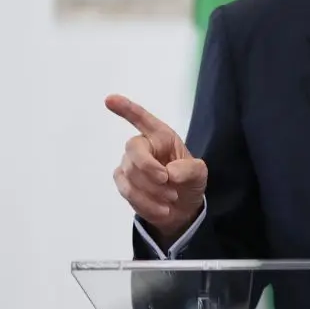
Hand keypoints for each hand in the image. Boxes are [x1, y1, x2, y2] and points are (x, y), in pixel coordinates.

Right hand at [106, 93, 207, 240]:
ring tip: (171, 198)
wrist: (181, 208)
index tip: (110, 99)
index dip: (126, 109)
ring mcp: (129, 164)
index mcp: (161, 136)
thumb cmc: (189, 181)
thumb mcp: (199, 174)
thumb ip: (189, 169)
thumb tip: (169, 173)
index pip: (141, 118)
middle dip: (148, 167)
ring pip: (130, 174)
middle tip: (167, 181)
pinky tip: (162, 209)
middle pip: (133, 148)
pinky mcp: (123, 183)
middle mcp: (142, 146)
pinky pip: (128, 191)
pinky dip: (146, 203)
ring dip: (152, 190)